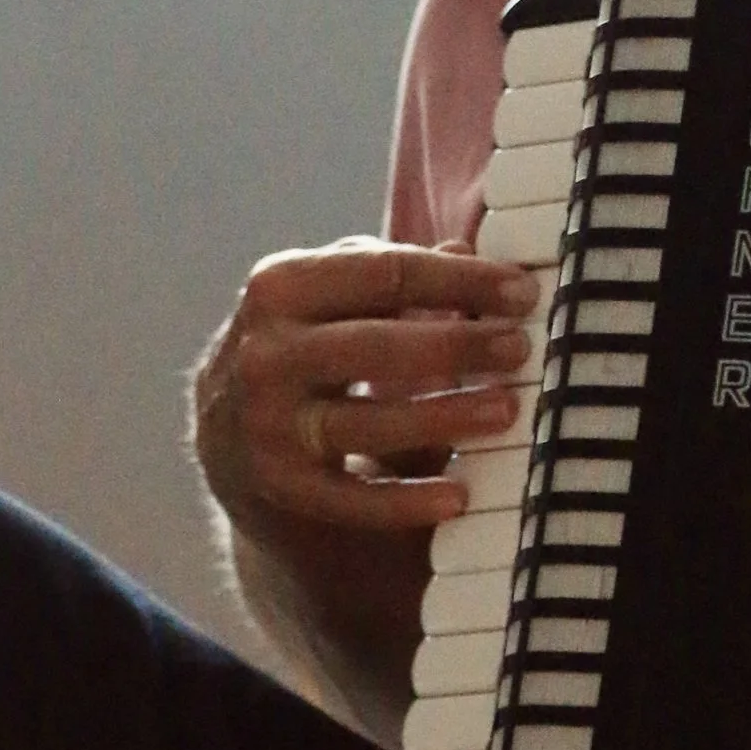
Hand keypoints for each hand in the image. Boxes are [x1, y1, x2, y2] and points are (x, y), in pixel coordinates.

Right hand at [190, 238, 539, 545]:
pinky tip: (460, 495)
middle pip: (376, 346)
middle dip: (457, 345)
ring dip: (444, 416)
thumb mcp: (333, 299)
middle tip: (519, 347)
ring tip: (506, 409)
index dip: (461, 279)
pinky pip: (352, 499)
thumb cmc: (305, 349)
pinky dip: (407, 500)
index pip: (385, 273)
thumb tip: (467, 249)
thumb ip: (393, 276)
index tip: (522, 291)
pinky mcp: (279, 489)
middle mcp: (263, 353)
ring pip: (367, 423)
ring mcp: (265, 425)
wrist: (228, 440)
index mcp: (280, 286)